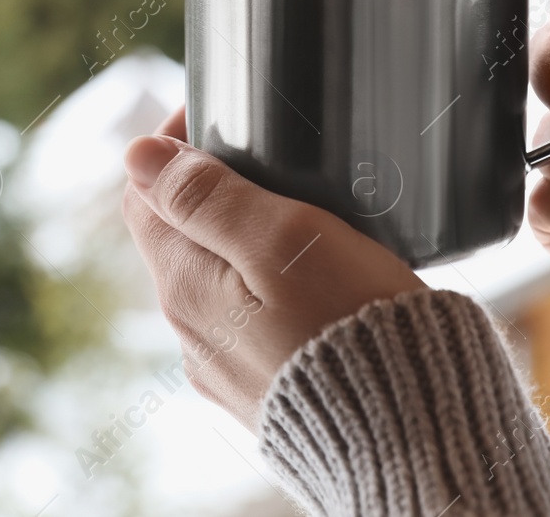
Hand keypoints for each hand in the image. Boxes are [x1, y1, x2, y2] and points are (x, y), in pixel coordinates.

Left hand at [122, 108, 426, 429]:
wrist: (413, 435)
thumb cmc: (354, 328)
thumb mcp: (282, 239)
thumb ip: (206, 196)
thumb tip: (136, 153)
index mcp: (185, 286)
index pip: (143, 195)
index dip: (173, 145)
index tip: (223, 115)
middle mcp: (192, 333)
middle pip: (179, 236)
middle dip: (213, 190)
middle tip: (274, 158)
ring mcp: (227, 369)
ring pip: (216, 280)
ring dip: (246, 240)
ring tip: (307, 214)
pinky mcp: (267, 391)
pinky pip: (251, 323)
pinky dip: (271, 287)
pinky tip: (319, 281)